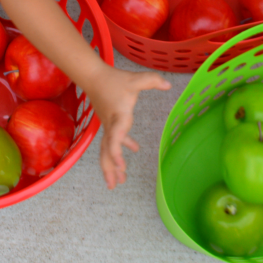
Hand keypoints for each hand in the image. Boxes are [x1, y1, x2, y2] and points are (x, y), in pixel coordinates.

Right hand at [84, 65, 170, 188]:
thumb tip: (168, 85)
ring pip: (107, 150)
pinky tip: (134, 150)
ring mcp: (108, 126)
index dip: (118, 152)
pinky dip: (120, 148)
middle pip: (107, 151)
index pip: (116, 137)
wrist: (94, 77)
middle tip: (114, 185)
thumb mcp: (135, 79)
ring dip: (111, 166)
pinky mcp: (109, 124)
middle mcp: (111, 125)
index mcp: (118, 117)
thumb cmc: (114, 80)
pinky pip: (113, 142)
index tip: (121, 166)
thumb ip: (151, 80)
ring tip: (117, 182)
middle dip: (110, 169)